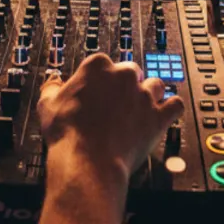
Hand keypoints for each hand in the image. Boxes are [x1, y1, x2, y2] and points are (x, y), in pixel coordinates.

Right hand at [38, 54, 183, 181]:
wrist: (87, 161)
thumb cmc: (68, 134)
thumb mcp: (48, 105)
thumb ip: (51, 88)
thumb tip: (52, 83)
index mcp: (97, 66)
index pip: (104, 62)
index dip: (100, 77)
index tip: (98, 89)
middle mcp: (123, 76)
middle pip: (131, 70)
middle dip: (126, 83)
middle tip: (117, 101)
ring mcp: (143, 96)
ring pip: (155, 84)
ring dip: (150, 93)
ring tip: (141, 107)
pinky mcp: (158, 117)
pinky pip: (175, 105)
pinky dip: (172, 107)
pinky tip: (166, 112)